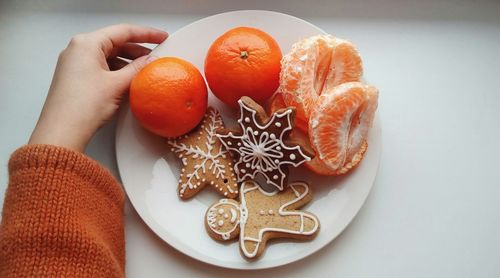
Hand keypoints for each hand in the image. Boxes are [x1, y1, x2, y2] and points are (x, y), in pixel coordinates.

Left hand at [29, 24, 167, 151]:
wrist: (62, 131)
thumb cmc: (84, 106)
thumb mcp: (117, 84)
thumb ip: (137, 69)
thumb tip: (150, 61)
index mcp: (86, 44)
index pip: (122, 31)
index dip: (146, 34)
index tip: (162, 37)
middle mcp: (78, 49)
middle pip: (115, 43)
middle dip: (137, 50)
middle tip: (156, 56)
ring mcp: (75, 64)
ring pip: (108, 56)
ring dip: (128, 62)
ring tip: (146, 70)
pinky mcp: (76, 78)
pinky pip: (101, 67)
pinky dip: (117, 71)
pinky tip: (130, 80)